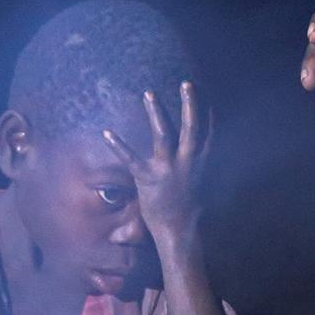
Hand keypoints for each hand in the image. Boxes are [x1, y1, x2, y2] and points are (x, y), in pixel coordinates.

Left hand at [103, 82, 210, 245]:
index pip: (209, 132)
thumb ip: (196, 166)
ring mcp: (168, 169)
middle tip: (187, 83)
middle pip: (192, 127)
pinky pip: (130, 158)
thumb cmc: (189, 209)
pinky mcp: (148, 178)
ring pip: (163, 134)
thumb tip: (194, 156)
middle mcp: (187, 162)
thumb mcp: (200, 184)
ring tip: (149, 94)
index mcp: (202, 163)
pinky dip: (118, 145)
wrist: (180, 232)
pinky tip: (106, 132)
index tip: (205, 92)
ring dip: (156, 113)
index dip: (207, 111)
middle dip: (190, 104)